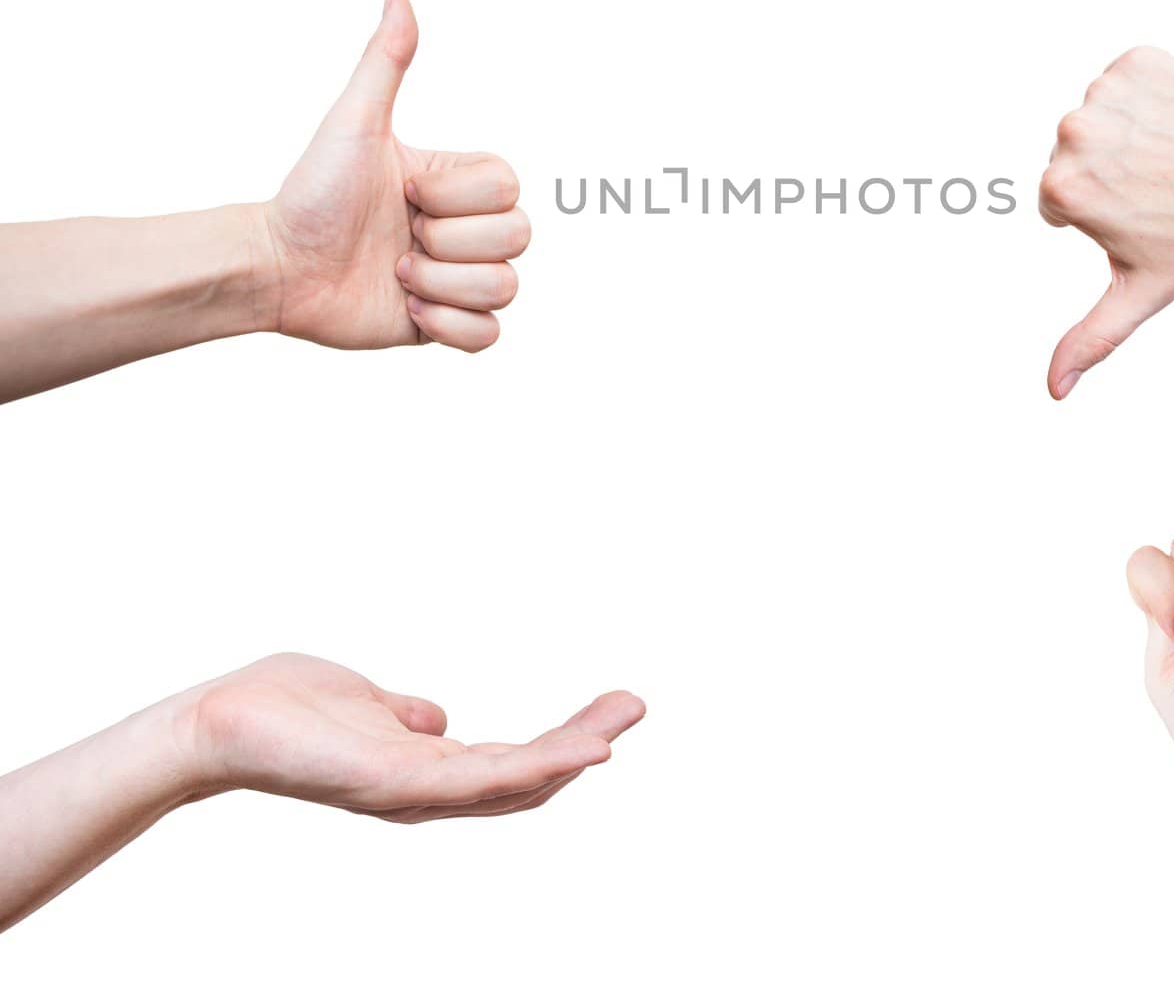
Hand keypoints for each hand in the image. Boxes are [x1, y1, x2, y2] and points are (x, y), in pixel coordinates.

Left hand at [180, 653, 642, 821]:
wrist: (215, 721)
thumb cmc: (279, 710)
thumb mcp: (364, 704)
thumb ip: (403, 716)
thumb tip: (437, 718)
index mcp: (422, 770)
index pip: (508, 764)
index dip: (562, 743)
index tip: (609, 710)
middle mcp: (425, 791)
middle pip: (525, 779)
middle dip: (584, 744)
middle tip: (636, 705)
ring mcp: (413, 792)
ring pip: (515, 782)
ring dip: (574, 752)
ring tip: (623, 722)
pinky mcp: (399, 782)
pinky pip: (483, 780)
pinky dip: (540, 767)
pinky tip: (579, 750)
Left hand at [259, 0, 528, 352]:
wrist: (275, 267)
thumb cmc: (310, 192)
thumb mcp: (354, 124)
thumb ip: (384, 62)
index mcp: (456, 182)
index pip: (509, 188)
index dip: (456, 197)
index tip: (403, 193)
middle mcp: (464, 230)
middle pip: (518, 238)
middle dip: (449, 244)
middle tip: (398, 239)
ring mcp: (456, 280)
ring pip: (506, 288)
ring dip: (443, 286)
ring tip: (395, 275)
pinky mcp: (443, 327)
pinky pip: (489, 337)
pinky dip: (449, 326)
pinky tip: (406, 311)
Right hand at [1039, 46, 1173, 398]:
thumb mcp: (1141, 290)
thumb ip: (1090, 337)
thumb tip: (1054, 389)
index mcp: (1062, 187)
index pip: (1057, 200)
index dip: (1099, 212)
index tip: (1143, 213)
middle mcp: (1073, 132)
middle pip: (1073, 154)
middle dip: (1107, 171)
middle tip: (1161, 187)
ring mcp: (1103, 92)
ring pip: (1098, 116)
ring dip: (1128, 132)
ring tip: (1173, 155)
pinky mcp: (1135, 60)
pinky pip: (1126, 78)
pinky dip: (1148, 94)